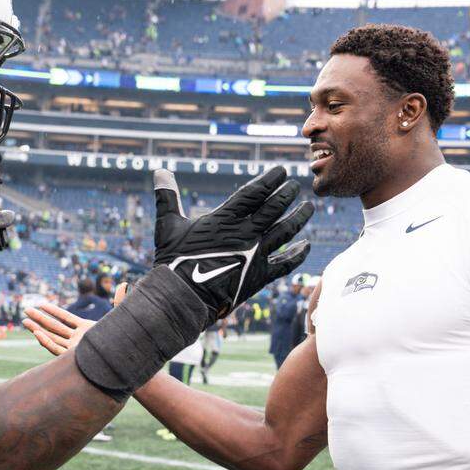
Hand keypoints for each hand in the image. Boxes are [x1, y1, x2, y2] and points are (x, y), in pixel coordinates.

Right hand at [23, 283, 126, 355]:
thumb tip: (125, 284)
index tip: (41, 304)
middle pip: (55, 327)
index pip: (66, 317)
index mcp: (87, 329)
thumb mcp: (121, 318)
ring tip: (25, 321)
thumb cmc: (123, 339)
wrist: (125, 359)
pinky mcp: (74, 357)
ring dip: (38, 329)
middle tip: (25, 311)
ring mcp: (75, 348)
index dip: (53, 310)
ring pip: (53, 337)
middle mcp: (79, 339)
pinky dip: (46, 342)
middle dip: (39, 319)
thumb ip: (120, 301)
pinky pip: (57, 349)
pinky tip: (37, 334)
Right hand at [153, 167, 312, 320]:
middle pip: (274, 208)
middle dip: (287, 195)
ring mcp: (256, 255)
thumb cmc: (173, 261)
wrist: (183, 298)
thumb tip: (159, 171)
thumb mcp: (168, 226)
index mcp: (225, 219)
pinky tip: (306, 245)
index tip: (281, 172)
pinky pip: (285, 263)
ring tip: (310, 207)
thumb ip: (167, 197)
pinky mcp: (260, 276)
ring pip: (285, 231)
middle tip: (296, 186)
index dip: (270, 180)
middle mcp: (245, 234)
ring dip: (299, 218)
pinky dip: (297, 255)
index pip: (254, 193)